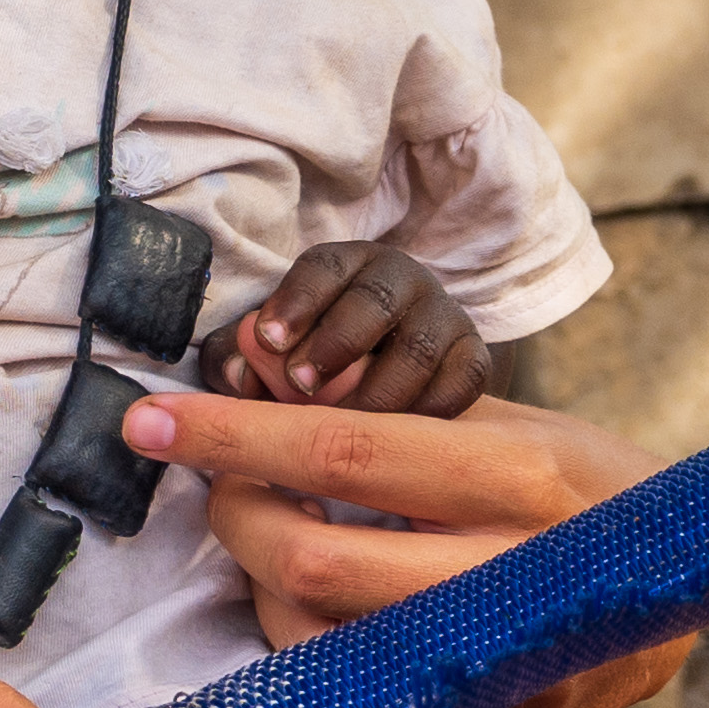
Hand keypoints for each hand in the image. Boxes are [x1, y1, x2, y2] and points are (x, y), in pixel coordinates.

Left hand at [125, 387, 688, 707]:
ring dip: (264, 590)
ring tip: (277, 540)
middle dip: (235, 519)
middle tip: (218, 486)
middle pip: (314, 566)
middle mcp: (516, 577)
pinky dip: (315, 649)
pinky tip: (324, 607)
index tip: (149, 419)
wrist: (696, 587)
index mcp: (523, 478)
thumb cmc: (579, 481)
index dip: (234, 436)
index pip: (342, 454)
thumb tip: (255, 374)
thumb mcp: (511, 423)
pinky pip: (362, 696)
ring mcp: (509, 670)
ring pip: (320, 645)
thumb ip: (396, 411)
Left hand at [219, 242, 491, 414]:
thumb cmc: (317, 359)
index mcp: (348, 265)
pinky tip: (396, 442)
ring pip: (419, 346)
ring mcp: (443, 319)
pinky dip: (428, 412)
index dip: (296, 301)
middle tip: (299, 385)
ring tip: (340, 425)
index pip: (324, 267)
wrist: (401, 377)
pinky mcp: (473, 360)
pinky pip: (461, 383)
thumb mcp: (276, 349)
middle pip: (375, 299)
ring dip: (376, 388)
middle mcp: (402, 282)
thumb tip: (235, 373)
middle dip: (335, 342)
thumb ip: (246, 357)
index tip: (267, 339)